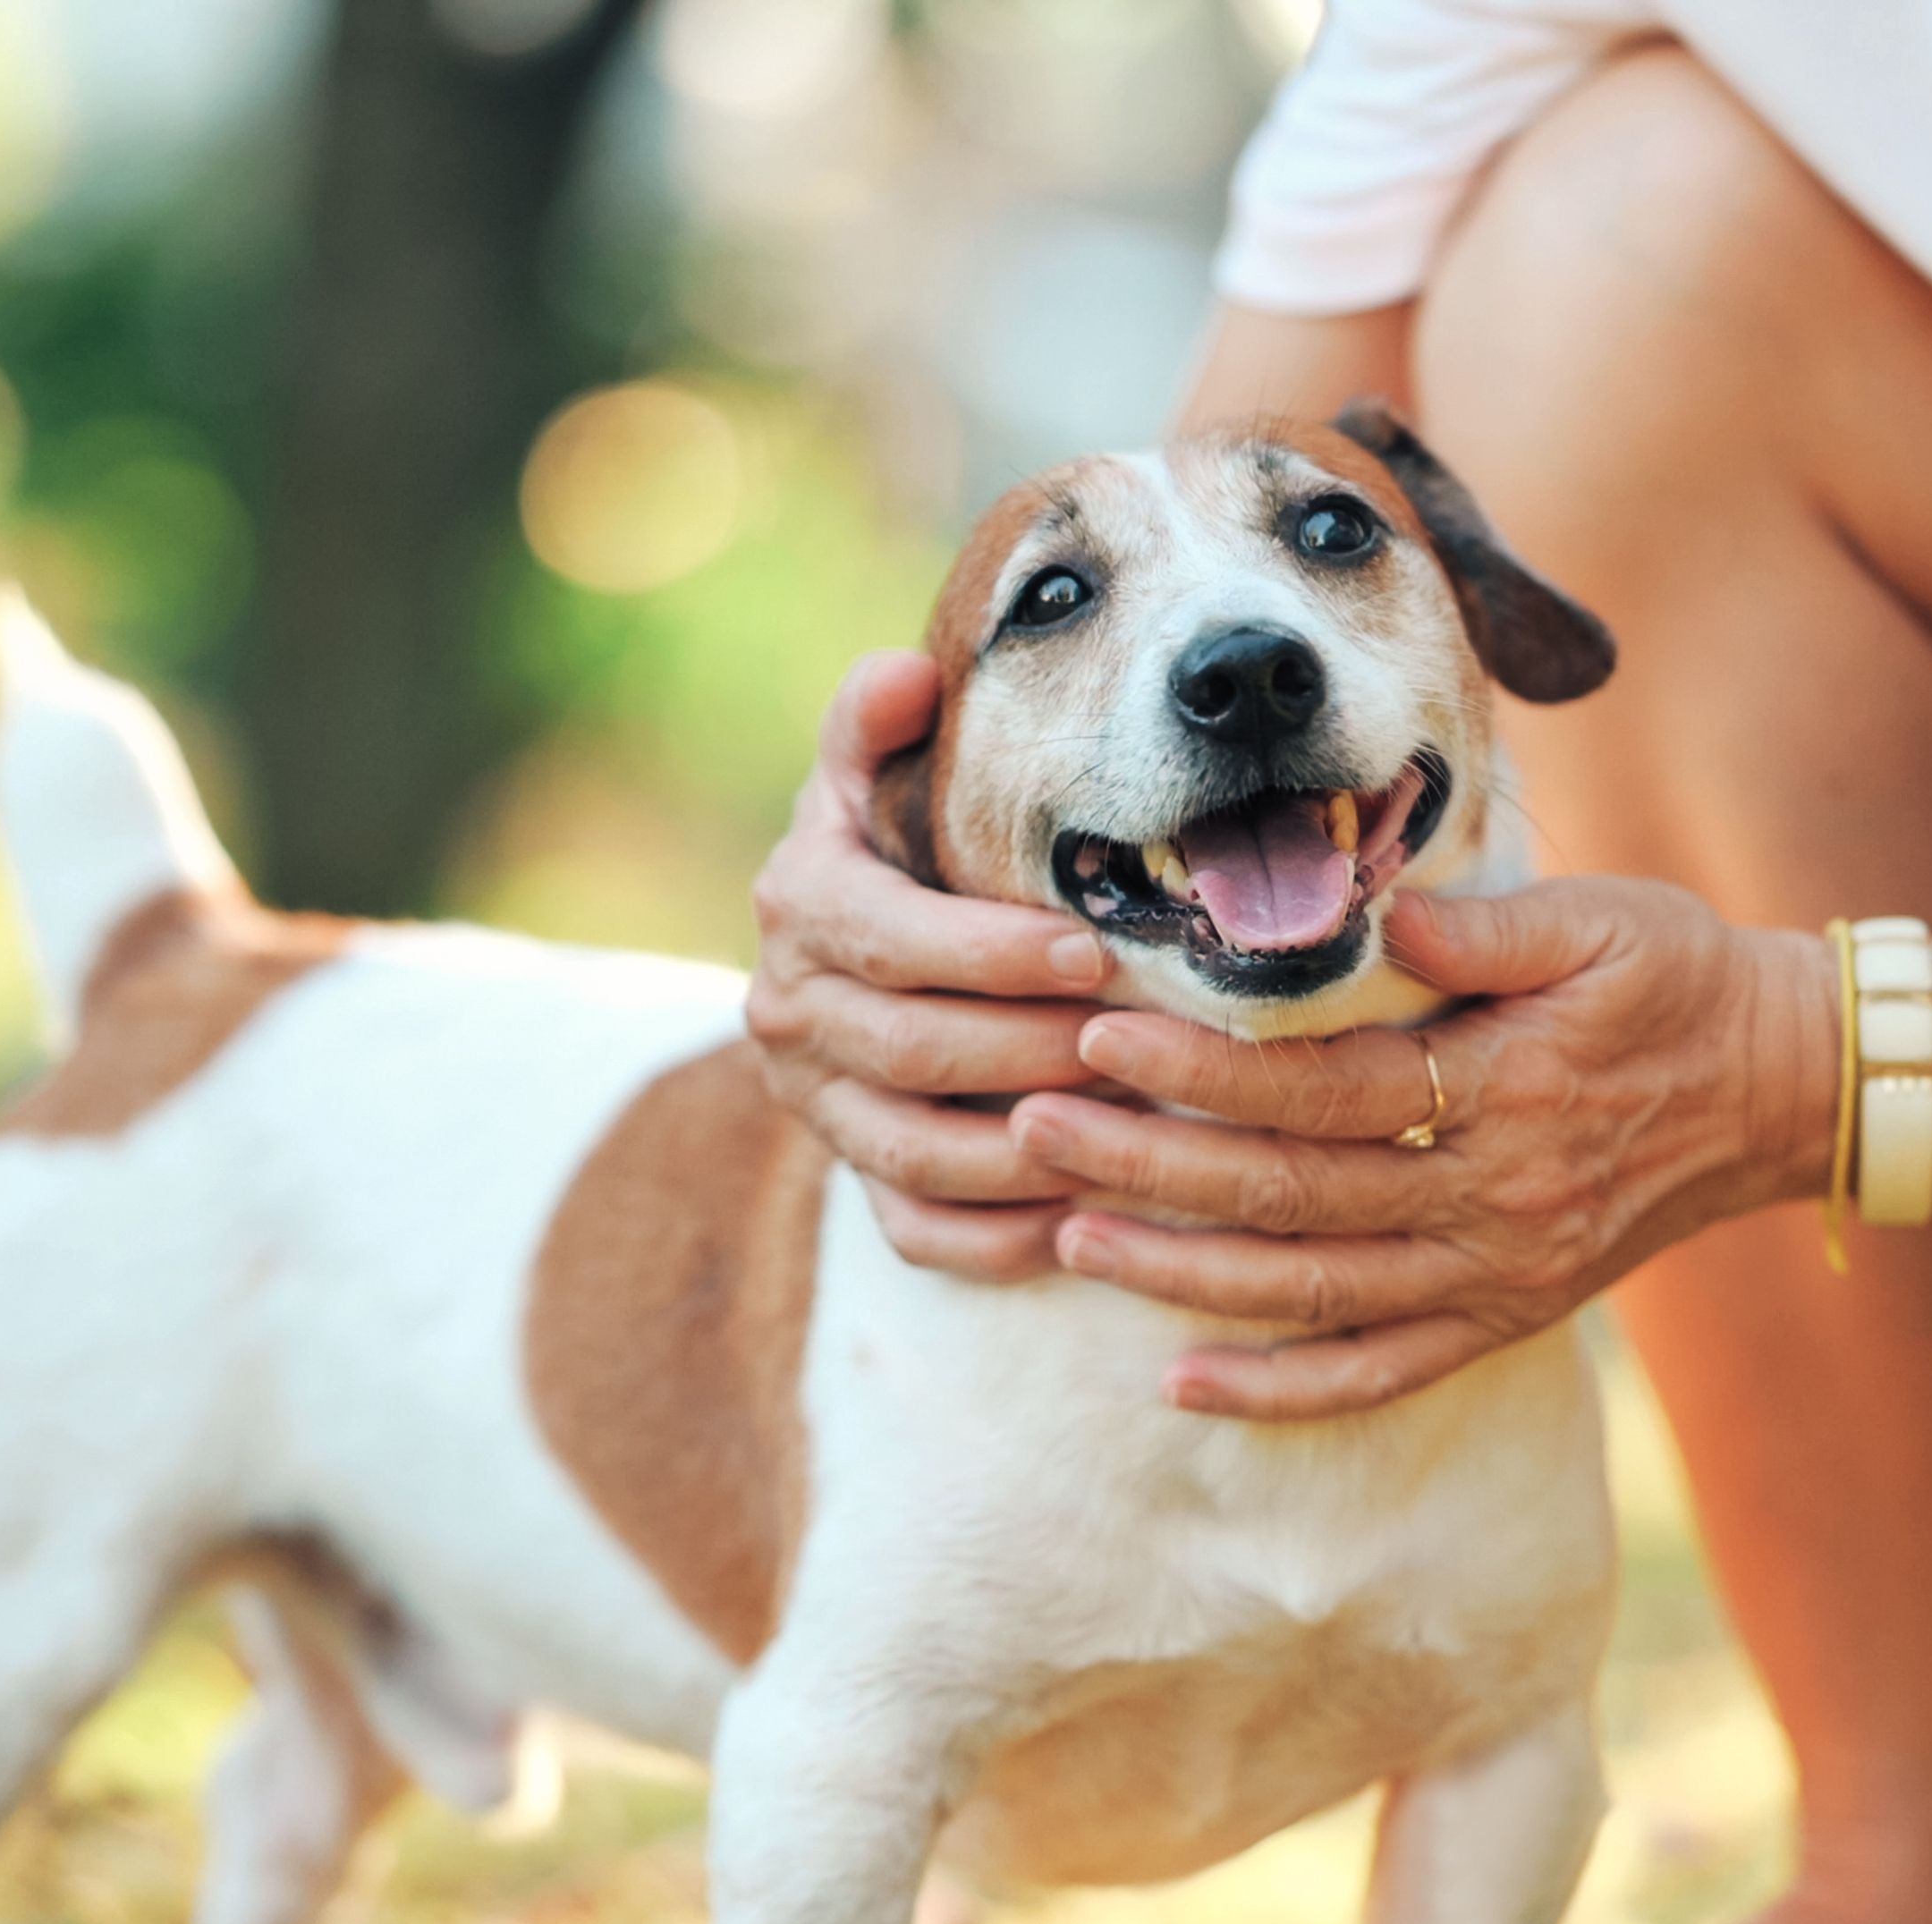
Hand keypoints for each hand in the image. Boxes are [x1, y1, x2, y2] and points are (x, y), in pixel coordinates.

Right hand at [742, 651, 1117, 1278]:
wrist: (852, 944)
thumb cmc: (901, 842)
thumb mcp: (879, 774)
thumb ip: (878, 725)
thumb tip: (904, 676)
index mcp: (801, 904)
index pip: (890, 941)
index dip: (990, 953)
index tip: (1091, 953)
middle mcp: (789, 1011)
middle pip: (909, 1052)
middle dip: (1033, 1052)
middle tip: (1143, 1048)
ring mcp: (817, 1107)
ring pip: (913, 1154)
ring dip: (1027, 1155)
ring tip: (1129, 1136)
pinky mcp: (852, 1177)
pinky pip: (916, 1231)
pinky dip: (997, 1240)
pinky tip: (1083, 1224)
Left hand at [1011, 880, 1830, 1419]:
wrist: (1786, 1089)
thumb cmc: (1681, 982)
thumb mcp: (1607, 920)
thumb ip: (1491, 925)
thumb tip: (1382, 913)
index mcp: (1508, 1089)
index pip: (1325, 1090)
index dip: (1204, 1069)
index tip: (1099, 1032)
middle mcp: (1495, 1199)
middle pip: (1293, 1197)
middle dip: (1151, 1169)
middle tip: (1035, 1132)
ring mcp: (1499, 1275)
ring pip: (1314, 1294)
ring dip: (1183, 1276)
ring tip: (1067, 1240)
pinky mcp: (1506, 1319)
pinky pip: (1380, 1374)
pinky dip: (1281, 1389)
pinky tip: (1182, 1384)